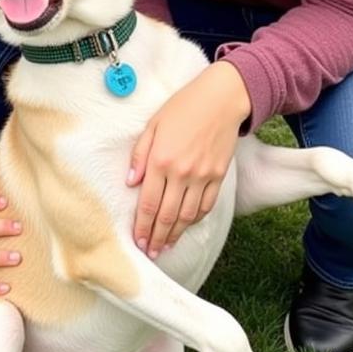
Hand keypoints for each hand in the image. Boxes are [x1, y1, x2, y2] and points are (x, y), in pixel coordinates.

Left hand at [128, 62, 250, 257]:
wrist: (221, 99)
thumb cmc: (183, 107)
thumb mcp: (153, 124)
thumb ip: (140, 154)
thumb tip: (130, 183)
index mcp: (161, 160)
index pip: (149, 204)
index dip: (142, 226)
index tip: (137, 241)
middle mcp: (181, 172)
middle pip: (167, 215)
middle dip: (157, 238)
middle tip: (150, 252)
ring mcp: (202, 176)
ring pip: (187, 216)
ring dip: (176, 234)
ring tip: (166, 245)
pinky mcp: (219, 176)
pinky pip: (206, 205)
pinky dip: (195, 219)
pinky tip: (186, 225)